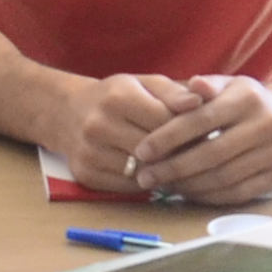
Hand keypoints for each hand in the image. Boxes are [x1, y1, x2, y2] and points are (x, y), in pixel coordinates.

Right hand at [63, 71, 209, 192]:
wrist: (66, 113)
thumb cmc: (115, 97)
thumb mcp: (143, 84)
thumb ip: (173, 93)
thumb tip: (200, 102)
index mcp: (118, 97)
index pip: (164, 121)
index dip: (188, 130)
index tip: (205, 134)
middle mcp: (99, 125)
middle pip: (154, 150)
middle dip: (178, 153)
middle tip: (200, 156)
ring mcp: (90, 153)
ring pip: (142, 172)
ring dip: (163, 172)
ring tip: (179, 166)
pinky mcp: (86, 175)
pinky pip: (127, 186)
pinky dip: (144, 183)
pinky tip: (155, 174)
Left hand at [126, 75, 271, 205]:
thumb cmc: (252, 102)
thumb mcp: (231, 85)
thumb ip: (206, 86)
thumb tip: (191, 85)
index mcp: (249, 98)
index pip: (201, 120)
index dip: (168, 137)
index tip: (142, 151)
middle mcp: (266, 125)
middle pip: (210, 153)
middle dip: (172, 167)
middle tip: (145, 176)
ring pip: (223, 177)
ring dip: (188, 186)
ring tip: (163, 186)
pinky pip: (238, 193)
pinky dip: (209, 196)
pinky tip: (189, 193)